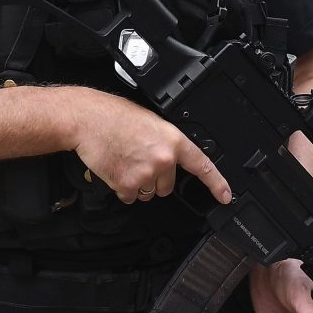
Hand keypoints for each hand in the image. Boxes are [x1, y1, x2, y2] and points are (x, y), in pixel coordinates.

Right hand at [69, 87, 231, 205]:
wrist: (87, 119)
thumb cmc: (113, 115)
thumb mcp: (150, 121)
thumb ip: (165, 142)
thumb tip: (170, 157)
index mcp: (172, 140)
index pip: (202, 165)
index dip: (217, 184)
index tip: (226, 196)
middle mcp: (162, 159)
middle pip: (167, 186)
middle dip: (156, 177)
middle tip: (138, 159)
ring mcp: (145, 174)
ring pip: (149, 193)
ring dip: (138, 183)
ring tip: (124, 161)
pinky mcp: (127, 185)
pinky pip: (130, 196)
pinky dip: (123, 188)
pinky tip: (116, 169)